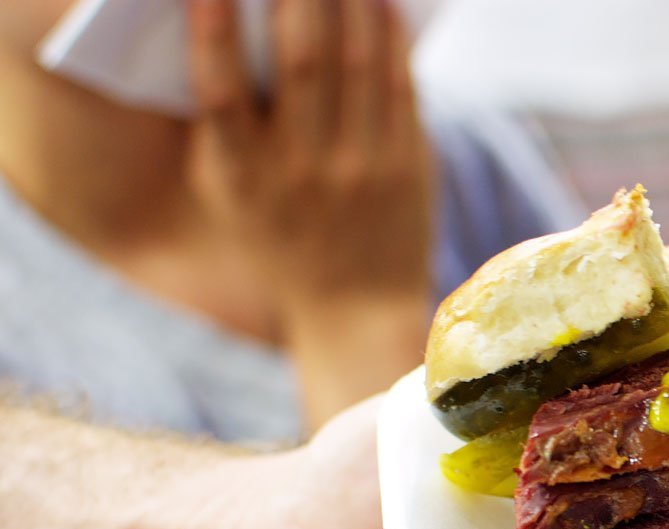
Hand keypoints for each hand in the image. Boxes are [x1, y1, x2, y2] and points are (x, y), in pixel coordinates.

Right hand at [185, 0, 433, 313]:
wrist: (354, 310)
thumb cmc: (280, 236)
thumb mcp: (230, 192)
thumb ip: (224, 124)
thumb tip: (234, 26)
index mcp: (239, 178)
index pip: (220, 92)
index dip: (213, 30)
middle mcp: (298, 174)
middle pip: (300, 62)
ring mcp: (358, 171)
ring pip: (355, 64)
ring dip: (348, 0)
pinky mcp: (406, 169)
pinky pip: (399, 86)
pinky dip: (389, 37)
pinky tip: (381, 2)